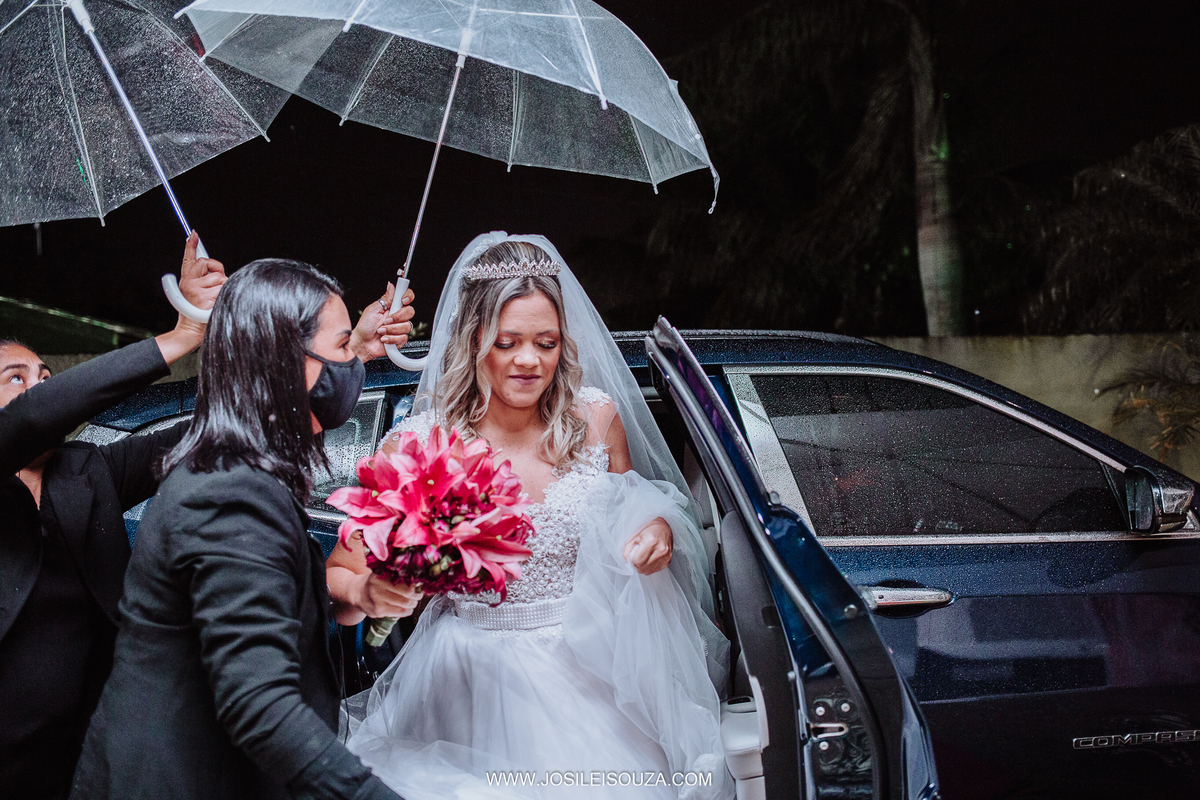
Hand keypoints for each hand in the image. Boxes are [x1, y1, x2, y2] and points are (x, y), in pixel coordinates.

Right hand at [155, 231, 225, 364]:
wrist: (191, 330)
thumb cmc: (196, 312)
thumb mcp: (194, 293)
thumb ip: (202, 279)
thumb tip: (214, 268)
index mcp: (186, 280)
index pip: (188, 259)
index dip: (190, 245)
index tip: (193, 234)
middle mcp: (189, 283)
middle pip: (208, 264)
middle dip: (216, 270)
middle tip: (214, 284)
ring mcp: (197, 290)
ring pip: (221, 278)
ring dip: (223, 287)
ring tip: (215, 300)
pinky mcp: (207, 297)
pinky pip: (225, 288)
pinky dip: (226, 295)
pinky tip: (217, 304)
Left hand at [349, 282, 415, 360]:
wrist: (362, 343)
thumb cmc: (365, 327)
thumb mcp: (373, 309)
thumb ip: (386, 298)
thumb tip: (391, 286)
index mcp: (392, 307)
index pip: (406, 297)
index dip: (408, 297)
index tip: (403, 300)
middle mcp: (397, 317)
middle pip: (410, 311)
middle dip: (397, 317)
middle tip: (386, 320)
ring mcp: (399, 328)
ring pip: (407, 326)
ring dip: (391, 329)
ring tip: (381, 331)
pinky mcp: (400, 339)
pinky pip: (403, 338)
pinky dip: (391, 338)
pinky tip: (384, 338)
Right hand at [352, 571, 422, 618]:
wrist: (358, 593)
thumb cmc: (377, 582)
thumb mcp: (384, 572)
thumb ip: (400, 573)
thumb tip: (423, 579)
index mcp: (382, 571)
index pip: (406, 577)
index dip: (417, 581)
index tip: (422, 583)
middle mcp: (378, 584)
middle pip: (408, 591)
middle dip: (418, 594)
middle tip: (419, 594)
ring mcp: (377, 598)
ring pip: (406, 602)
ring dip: (413, 603)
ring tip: (413, 601)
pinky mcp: (378, 610)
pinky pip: (400, 612)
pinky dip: (408, 610)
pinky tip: (407, 608)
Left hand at [623, 517, 672, 574]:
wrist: (663, 527)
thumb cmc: (648, 529)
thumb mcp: (634, 536)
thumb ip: (627, 550)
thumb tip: (627, 561)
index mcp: (651, 541)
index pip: (637, 561)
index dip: (632, 560)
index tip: (632, 555)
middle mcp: (660, 550)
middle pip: (642, 568)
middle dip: (637, 564)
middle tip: (637, 556)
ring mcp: (666, 556)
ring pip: (648, 571)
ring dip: (643, 566)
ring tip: (644, 556)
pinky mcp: (668, 560)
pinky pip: (654, 570)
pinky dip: (649, 567)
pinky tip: (650, 558)